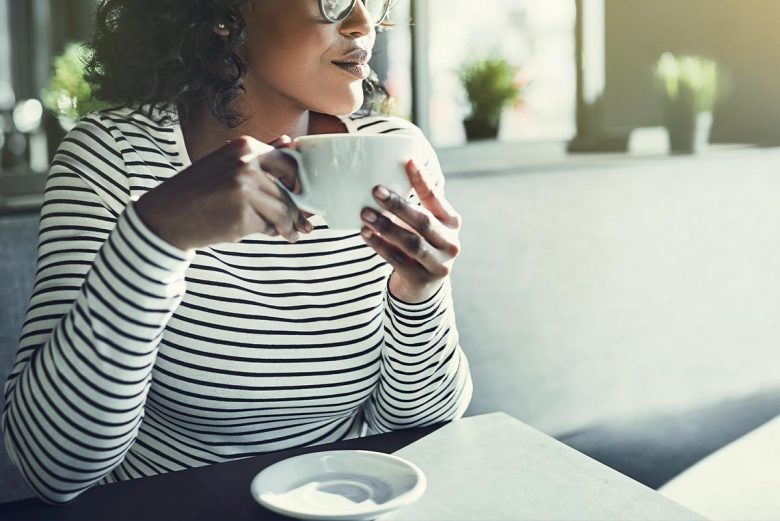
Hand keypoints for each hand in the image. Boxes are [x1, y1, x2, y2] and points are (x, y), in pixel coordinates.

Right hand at [135, 135, 311, 250]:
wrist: (166, 217)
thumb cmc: (198, 191)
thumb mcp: (226, 163)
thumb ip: (260, 155)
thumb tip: (289, 142)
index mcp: (245, 147)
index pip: (289, 162)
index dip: (298, 182)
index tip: (299, 194)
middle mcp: (247, 164)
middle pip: (290, 189)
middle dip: (298, 209)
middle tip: (302, 224)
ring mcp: (245, 189)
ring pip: (284, 211)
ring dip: (288, 226)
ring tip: (290, 235)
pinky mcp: (243, 215)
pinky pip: (268, 227)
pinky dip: (267, 232)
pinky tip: (258, 232)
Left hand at [360, 159, 461, 303]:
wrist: (423, 286)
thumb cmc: (420, 244)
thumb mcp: (424, 224)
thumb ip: (415, 203)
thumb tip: (389, 169)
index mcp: (451, 222)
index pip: (436, 198)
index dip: (422, 180)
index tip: (407, 161)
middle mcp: (450, 242)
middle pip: (423, 221)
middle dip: (398, 205)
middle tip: (376, 191)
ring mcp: (439, 264)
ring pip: (411, 243)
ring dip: (386, 227)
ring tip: (365, 214)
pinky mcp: (422, 280)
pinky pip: (398, 261)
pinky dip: (381, 246)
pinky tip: (366, 235)